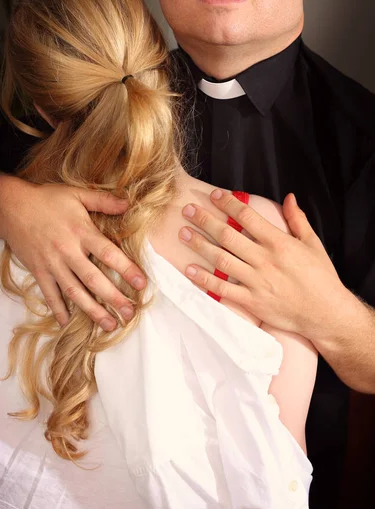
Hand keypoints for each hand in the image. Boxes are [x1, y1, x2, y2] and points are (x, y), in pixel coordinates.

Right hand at [0, 180, 145, 328]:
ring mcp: (52, 264)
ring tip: (109, 325)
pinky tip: (67, 323)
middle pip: (94, 279)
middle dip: (114, 298)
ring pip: (75, 292)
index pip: (109, 253)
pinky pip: (49, 294)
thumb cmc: (46, 199)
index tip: (142, 284)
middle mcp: (68, 251)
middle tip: (130, 314)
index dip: (127, 269)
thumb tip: (129, 203)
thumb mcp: (76, 194)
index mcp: (81, 232)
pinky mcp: (38, 271)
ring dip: (92, 310)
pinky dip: (58, 309)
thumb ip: (103, 200)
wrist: (10, 207)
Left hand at [179, 189, 349, 341]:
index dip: (229, 204)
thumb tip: (288, 197)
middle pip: (227, 236)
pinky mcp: (251, 301)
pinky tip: (190, 270)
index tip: (214, 195)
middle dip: (205, 221)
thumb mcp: (313, 244)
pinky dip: (204, 279)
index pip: (248, 217)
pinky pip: (223, 289)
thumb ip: (298, 220)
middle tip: (188, 211)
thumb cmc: (320, 277)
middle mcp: (265, 260)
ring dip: (199, 245)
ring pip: (221, 259)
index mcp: (279, 243)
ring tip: (183, 233)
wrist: (326, 313)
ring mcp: (256, 281)